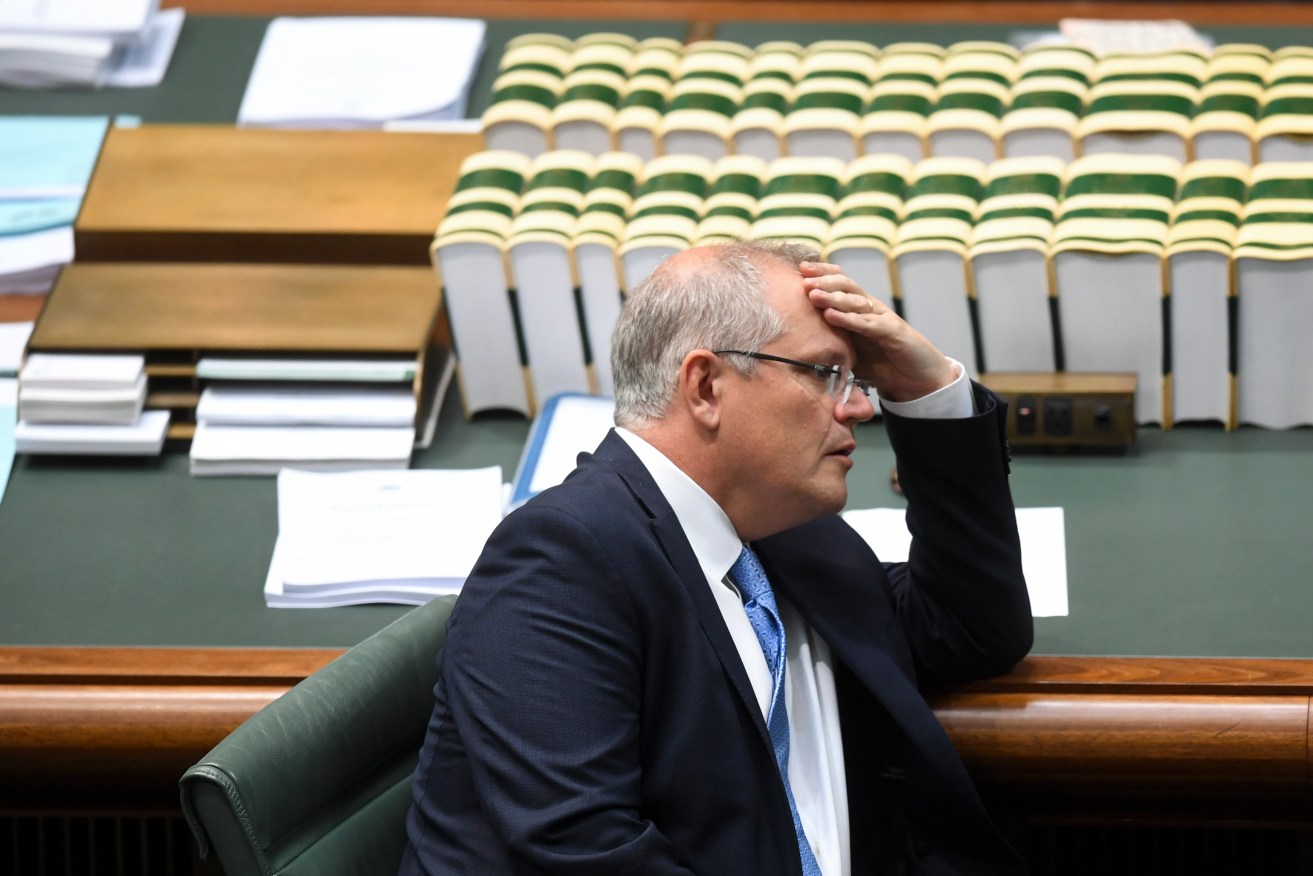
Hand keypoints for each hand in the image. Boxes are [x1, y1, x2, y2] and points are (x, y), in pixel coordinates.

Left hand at [800, 261, 956, 402]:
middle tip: (803, 280)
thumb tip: (800, 345)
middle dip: (824, 280)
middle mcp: (870, 309)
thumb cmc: (883, 365)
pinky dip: (849, 319)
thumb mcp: (851, 353)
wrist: (918, 380)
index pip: (840, 284)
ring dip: (832, 297)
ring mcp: (882, 318)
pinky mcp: (894, 332)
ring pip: (855, 301)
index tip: (799, 270)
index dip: (822, 274)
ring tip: (813, 294)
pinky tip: (831, 316)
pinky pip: (868, 324)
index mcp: (859, 310)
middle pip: (846, 285)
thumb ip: (831, 345)